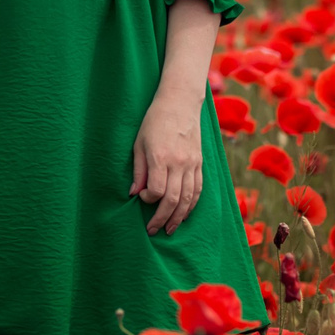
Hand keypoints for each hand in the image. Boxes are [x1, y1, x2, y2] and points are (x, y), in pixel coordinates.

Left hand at [129, 92, 203, 234]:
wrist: (179, 103)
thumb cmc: (154, 122)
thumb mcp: (139, 143)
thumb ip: (138, 170)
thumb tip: (134, 193)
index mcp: (161, 157)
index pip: (157, 190)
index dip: (148, 199)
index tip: (141, 197)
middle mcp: (179, 163)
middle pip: (173, 199)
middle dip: (162, 218)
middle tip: (153, 230)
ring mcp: (192, 164)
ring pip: (188, 198)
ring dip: (179, 217)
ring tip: (170, 229)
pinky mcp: (200, 163)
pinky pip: (198, 189)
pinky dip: (192, 204)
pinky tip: (184, 214)